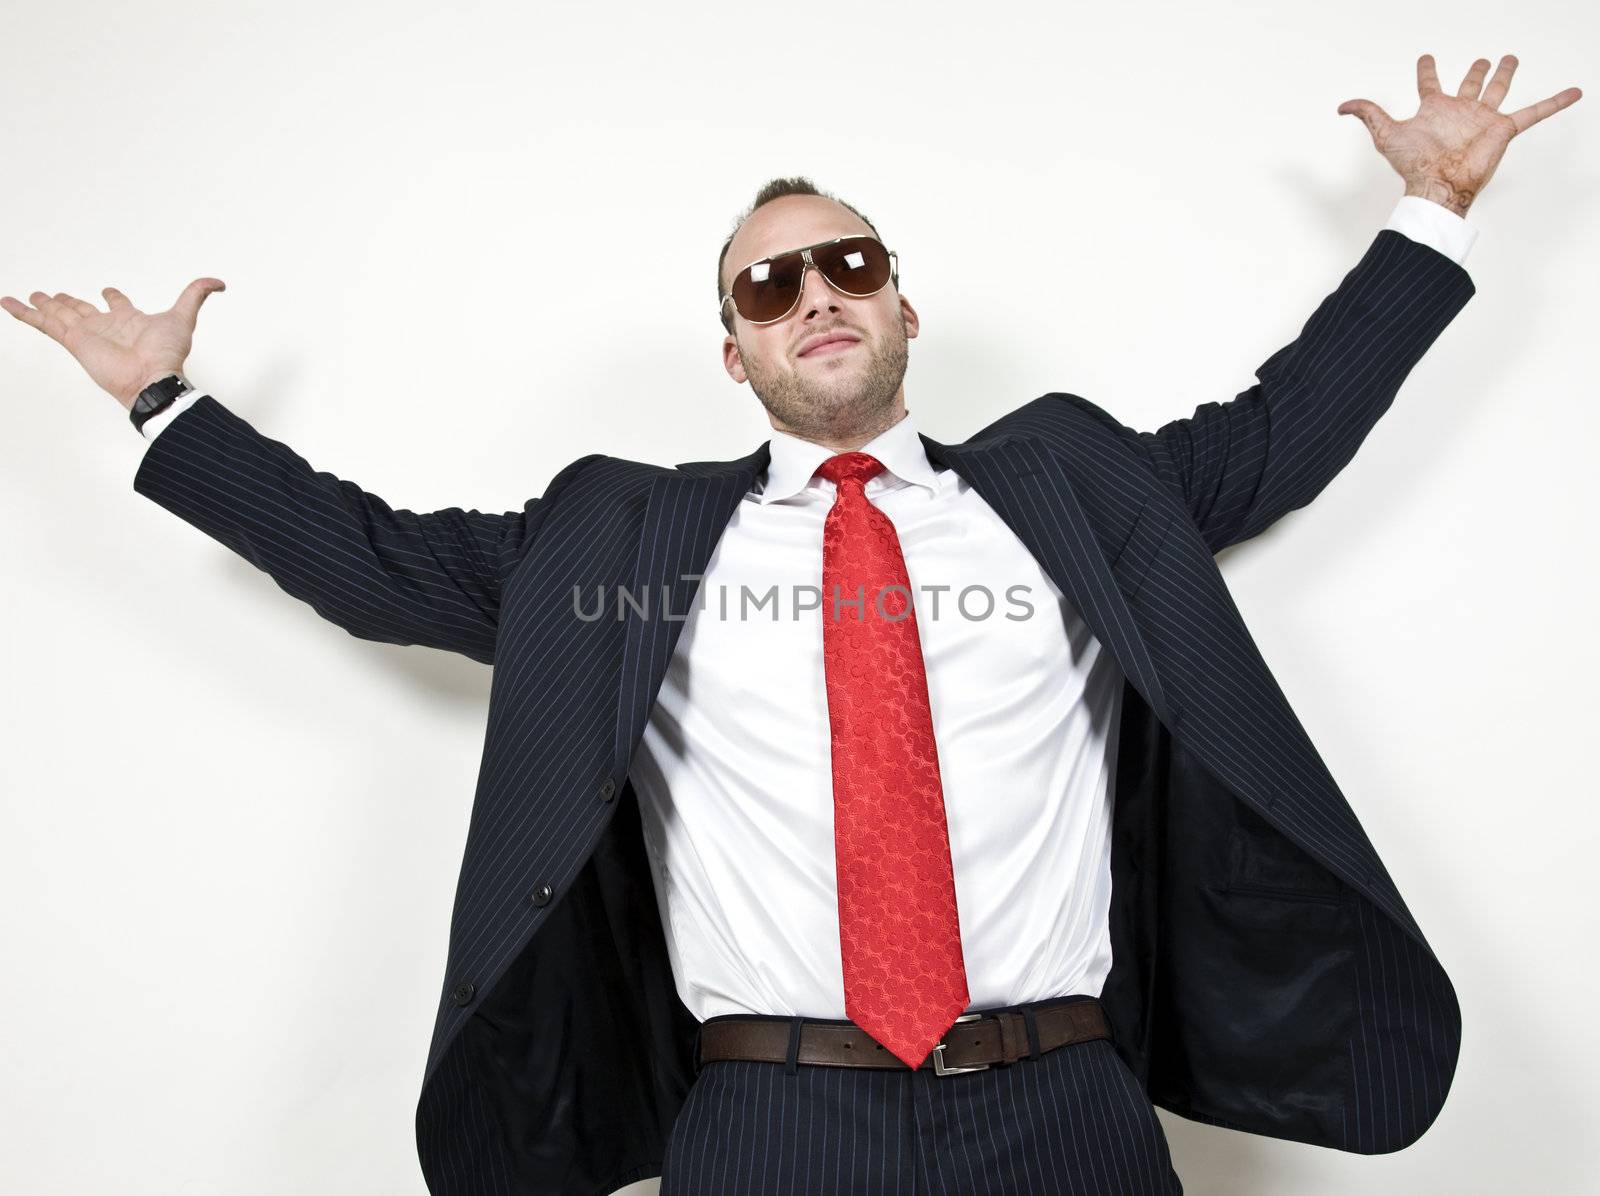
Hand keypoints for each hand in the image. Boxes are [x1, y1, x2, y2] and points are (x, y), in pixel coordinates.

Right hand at [1, 278, 225, 409]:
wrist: (152, 378)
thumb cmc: (167, 355)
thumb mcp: (183, 317)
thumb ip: (196, 295)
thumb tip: (217, 281)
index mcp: (128, 320)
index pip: (117, 304)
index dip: (112, 296)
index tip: (107, 290)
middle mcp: (106, 327)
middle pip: (82, 309)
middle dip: (70, 302)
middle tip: (54, 294)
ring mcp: (87, 334)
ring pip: (60, 314)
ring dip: (46, 305)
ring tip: (32, 296)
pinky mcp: (72, 341)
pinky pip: (43, 324)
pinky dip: (24, 314)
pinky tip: (8, 302)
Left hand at [1337, 54, 1581, 215]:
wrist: (1438, 186)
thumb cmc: (1413, 164)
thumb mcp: (1386, 133)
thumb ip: (1368, 114)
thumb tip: (1342, 106)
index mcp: (1434, 108)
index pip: (1429, 82)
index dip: (1426, 69)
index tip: (1426, 58)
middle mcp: (1459, 111)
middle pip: (1470, 83)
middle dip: (1475, 71)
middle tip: (1482, 60)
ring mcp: (1482, 119)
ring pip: (1497, 89)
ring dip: (1504, 74)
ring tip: (1510, 59)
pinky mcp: (1502, 129)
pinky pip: (1534, 113)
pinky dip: (1555, 102)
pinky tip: (1574, 91)